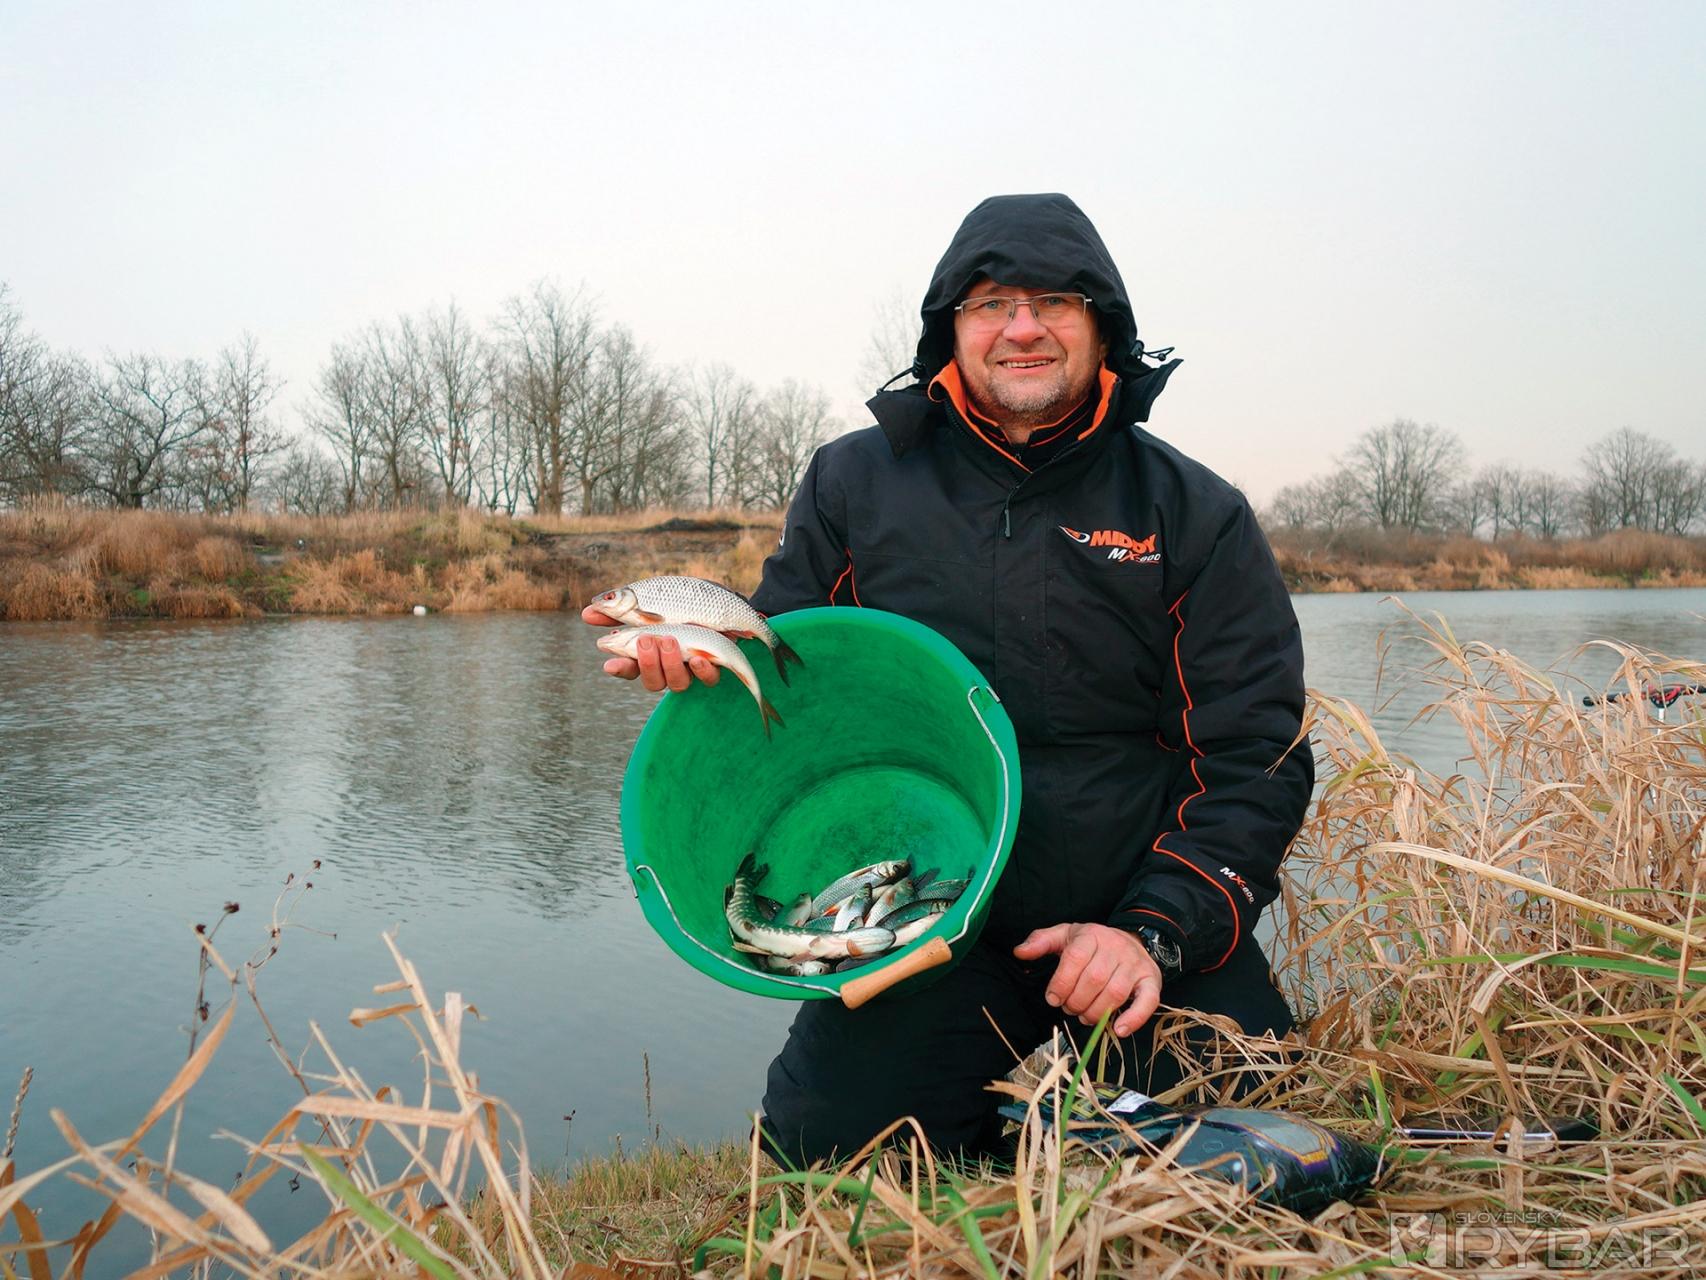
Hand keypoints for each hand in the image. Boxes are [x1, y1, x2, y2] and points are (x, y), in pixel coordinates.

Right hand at [580, 605, 719, 690]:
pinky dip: (702, 671)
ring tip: (668, 640)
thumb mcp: (648, 601)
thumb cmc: (678, 603)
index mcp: (648, 654)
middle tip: (646, 639)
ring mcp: (690, 669)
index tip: (610, 664)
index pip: (629, 669)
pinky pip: (708, 679)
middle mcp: (667, 667)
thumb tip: (587, 613)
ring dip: (670, 664)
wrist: (718, 600)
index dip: (620, 669)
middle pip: (653, 681)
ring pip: (677, 683)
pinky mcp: (713, 666)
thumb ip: (620, 611)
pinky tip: (698, 658)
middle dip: (647, 663)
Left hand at [1012, 922, 1162, 1037]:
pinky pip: (1148, 1001)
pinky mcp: (1152, 981)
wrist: (1130, 939)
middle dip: (1076, 1001)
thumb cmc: (1092, 944)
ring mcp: (1136, 964)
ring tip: (1084, 1016)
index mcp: (1092, 935)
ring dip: (1096, 1012)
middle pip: (1094, 979)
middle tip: (1069, 1008)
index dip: (1061, 982)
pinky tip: (1118, 1029)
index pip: (1075, 957)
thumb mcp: (1065, 935)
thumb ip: (1041, 941)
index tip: (1053, 998)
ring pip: (1115, 993)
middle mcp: (1116, 948)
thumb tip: (1019, 952)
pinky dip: (1134, 1018)